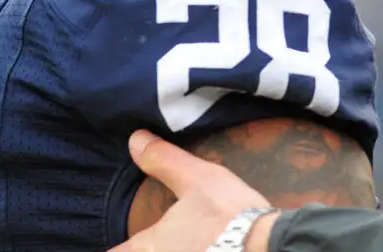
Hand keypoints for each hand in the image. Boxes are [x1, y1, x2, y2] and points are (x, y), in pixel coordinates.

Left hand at [110, 129, 278, 251]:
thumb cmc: (229, 214)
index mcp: (149, 247)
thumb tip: (135, 140)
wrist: (269, 246)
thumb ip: (164, 161)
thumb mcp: (197, 178)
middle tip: (143, 238)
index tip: (117, 242)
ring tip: (179, 240)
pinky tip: (204, 246)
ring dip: (167, 248)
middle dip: (139, 247)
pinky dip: (192, 251)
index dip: (113, 248)